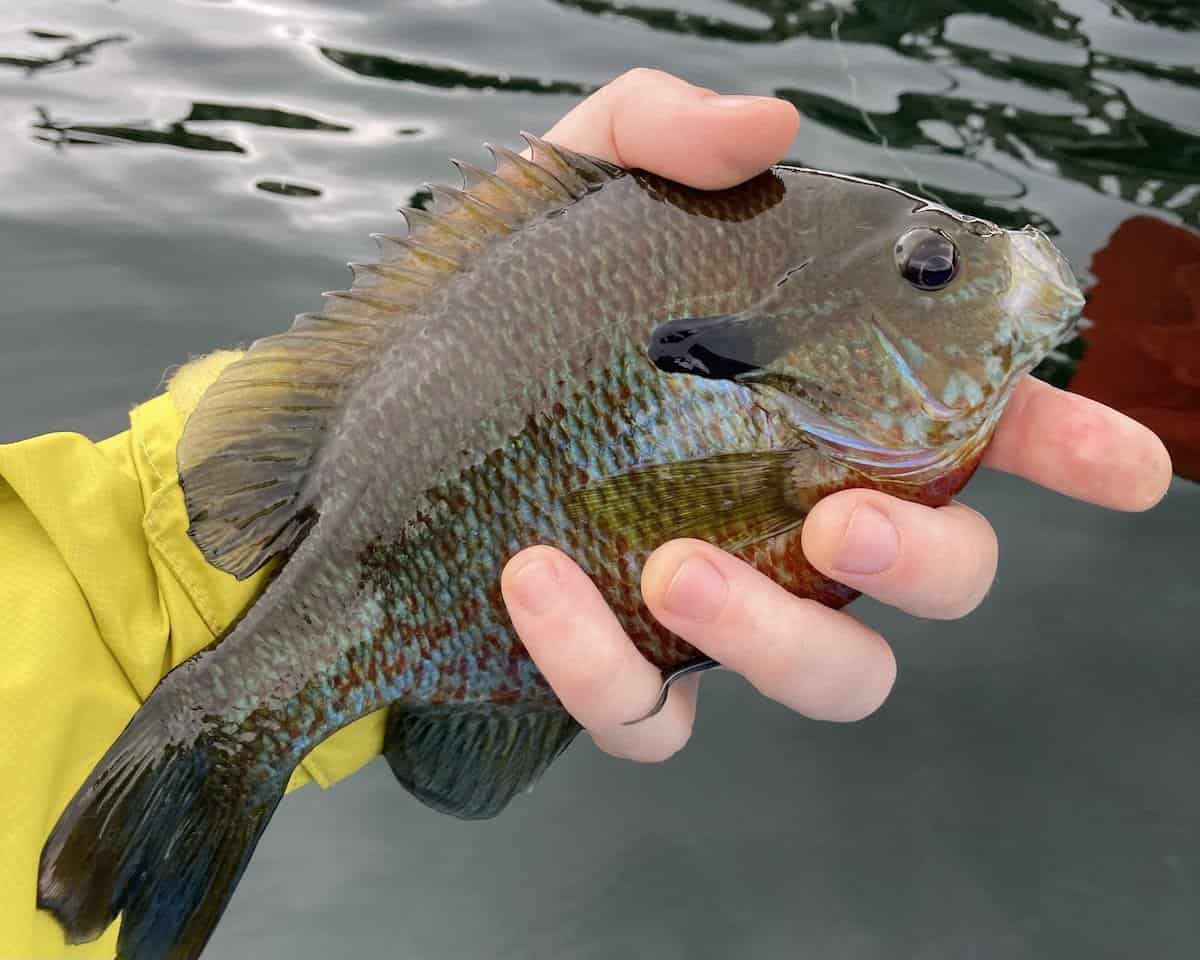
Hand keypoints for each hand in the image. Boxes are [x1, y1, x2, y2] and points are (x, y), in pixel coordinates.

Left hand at [501, 68, 1173, 762]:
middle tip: (843, 516)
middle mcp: (795, 514)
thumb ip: (665, 134)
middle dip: (932, 563)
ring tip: (681, 569)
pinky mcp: (620, 672)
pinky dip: (602, 667)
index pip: (980, 426)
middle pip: (939, 573)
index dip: (1068, 449)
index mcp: (821, 402)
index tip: (1124, 469)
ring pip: (830, 672)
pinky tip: (538, 581)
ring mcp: (716, 604)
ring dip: (783, 641)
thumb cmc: (485, 299)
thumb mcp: (567, 184)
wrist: (357, 409)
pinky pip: (651, 716)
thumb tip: (770, 127)